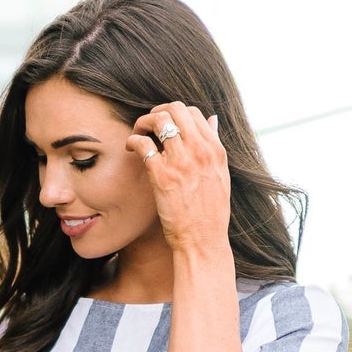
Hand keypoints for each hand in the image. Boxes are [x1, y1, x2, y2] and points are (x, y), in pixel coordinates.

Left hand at [128, 102, 230, 260]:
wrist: (203, 241)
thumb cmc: (210, 213)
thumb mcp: (221, 175)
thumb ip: (214, 147)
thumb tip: (213, 120)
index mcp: (215, 150)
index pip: (193, 113)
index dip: (174, 113)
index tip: (164, 124)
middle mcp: (200, 151)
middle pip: (175, 110)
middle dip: (157, 111)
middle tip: (147, 125)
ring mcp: (181, 162)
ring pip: (159, 120)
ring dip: (143, 122)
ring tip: (138, 134)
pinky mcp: (162, 176)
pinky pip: (143, 144)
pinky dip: (133, 141)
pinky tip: (130, 148)